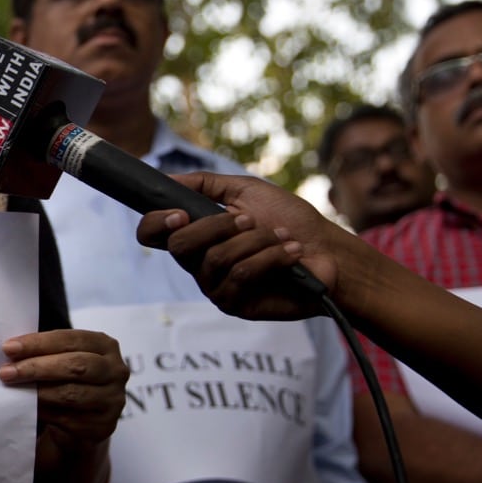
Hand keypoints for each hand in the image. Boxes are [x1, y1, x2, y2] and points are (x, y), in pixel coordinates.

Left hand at [0, 329, 127, 453]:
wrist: (85, 418)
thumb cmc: (68, 379)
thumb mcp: (63, 358)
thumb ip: (45, 352)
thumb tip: (10, 352)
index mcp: (105, 345)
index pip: (70, 339)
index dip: (38, 343)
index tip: (9, 348)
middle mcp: (116, 371)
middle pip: (74, 366)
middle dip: (36, 368)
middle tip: (6, 372)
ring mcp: (113, 400)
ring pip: (71, 394)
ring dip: (37, 391)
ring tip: (13, 389)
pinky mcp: (103, 425)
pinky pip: (67, 418)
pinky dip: (43, 411)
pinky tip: (25, 406)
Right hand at [136, 172, 345, 320]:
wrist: (328, 251)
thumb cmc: (289, 220)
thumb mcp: (247, 190)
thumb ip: (205, 183)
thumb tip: (166, 178)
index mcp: (196, 235)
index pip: (152, 234)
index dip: (154, 224)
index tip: (179, 213)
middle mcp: (198, 263)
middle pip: (180, 246)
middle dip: (217, 226)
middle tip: (250, 220)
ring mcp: (215, 286)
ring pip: (215, 259)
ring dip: (255, 241)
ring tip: (281, 237)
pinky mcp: (236, 304)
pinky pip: (241, 276)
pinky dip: (270, 257)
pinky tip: (291, 252)